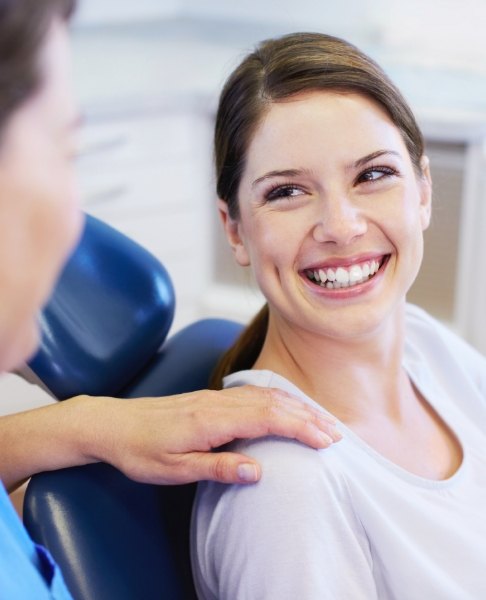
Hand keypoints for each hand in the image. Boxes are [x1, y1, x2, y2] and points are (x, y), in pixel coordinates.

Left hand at [80, 386, 340, 484]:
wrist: (113, 423)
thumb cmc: (140, 450)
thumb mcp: (174, 469)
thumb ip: (216, 467)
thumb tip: (258, 470)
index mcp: (211, 420)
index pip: (268, 418)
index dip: (300, 427)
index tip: (326, 440)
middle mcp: (217, 402)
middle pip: (273, 403)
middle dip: (308, 416)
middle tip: (336, 433)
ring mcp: (215, 397)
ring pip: (265, 395)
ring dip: (296, 406)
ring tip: (321, 420)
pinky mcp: (211, 398)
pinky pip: (252, 393)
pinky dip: (277, 399)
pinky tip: (285, 405)